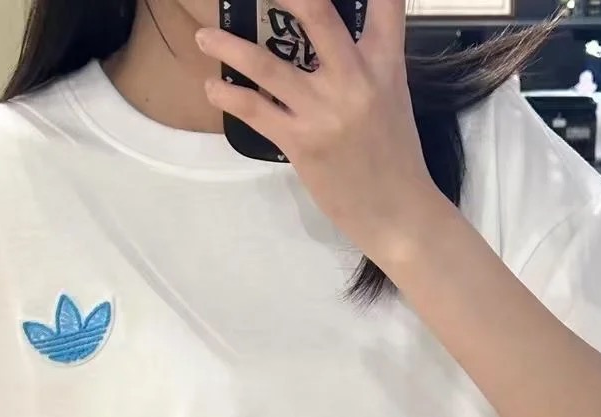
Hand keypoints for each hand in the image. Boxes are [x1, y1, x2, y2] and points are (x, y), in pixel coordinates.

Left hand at [195, 0, 438, 265]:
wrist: (396, 212)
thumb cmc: (394, 156)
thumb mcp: (392, 97)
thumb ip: (368, 63)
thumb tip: (332, 40)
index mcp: (385, 64)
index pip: (385, 3)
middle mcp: (354, 79)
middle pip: (316, 14)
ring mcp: (324, 111)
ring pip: (267, 66)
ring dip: (229, 47)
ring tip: (204, 36)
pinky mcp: (301, 142)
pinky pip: (255, 111)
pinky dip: (229, 95)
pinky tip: (213, 87)